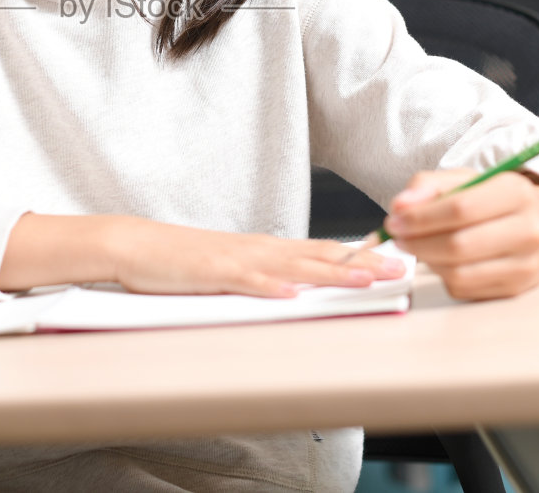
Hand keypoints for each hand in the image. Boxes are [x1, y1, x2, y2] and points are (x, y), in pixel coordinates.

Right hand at [108, 218, 410, 298]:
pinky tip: (294, 294)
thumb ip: (268, 277)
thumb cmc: (183, 261)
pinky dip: (272, 286)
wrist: (137, 245)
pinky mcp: (213, 272)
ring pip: (294, 266)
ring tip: (366, 279)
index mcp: (268, 249)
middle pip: (320, 256)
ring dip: (332, 272)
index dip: (362, 257)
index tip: (397, 262)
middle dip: (364, 264)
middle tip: (401, 270)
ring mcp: (238, 259)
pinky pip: (247, 281)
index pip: (324, 252)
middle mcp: (260, 249)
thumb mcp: (235, 269)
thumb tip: (303, 290)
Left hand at [383, 168, 538, 300]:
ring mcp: (525, 264)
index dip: (420, 217)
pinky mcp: (515, 289)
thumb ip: (428, 186)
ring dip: (427, 261)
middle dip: (418, 242)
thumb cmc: (493, 200)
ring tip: (419, 246)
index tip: (394, 219)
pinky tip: (441, 260)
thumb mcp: (466, 180)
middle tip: (398, 237)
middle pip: (459, 245)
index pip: (460, 208)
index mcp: (516, 192)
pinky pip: (464, 289)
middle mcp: (529, 230)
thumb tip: (400, 206)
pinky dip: (442, 276)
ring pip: (459, 272)